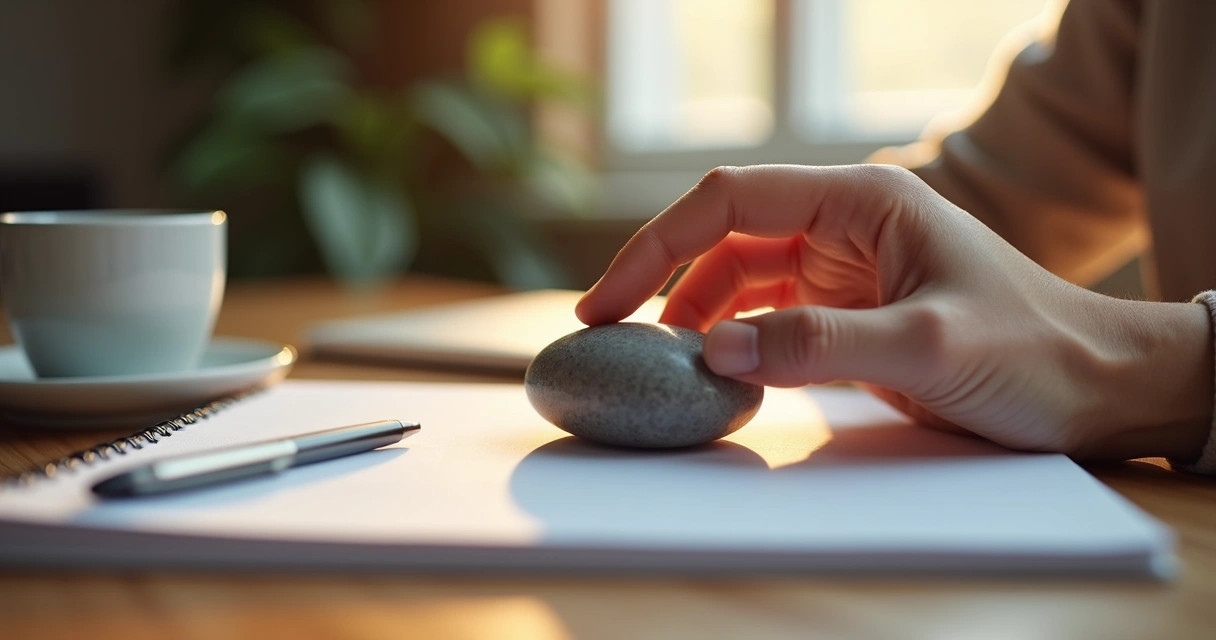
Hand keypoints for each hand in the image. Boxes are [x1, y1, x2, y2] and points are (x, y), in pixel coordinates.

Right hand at [576, 165, 1212, 459]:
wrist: (1095, 386)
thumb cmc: (1031, 351)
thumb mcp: (926, 347)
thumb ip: (817, 346)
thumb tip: (711, 351)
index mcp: (861, 201)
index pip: (729, 201)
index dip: (656, 245)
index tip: (607, 300)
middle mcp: (844, 224)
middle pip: (723, 239)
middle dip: (661, 284)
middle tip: (609, 337)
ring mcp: (845, 268)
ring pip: (739, 280)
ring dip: (695, 318)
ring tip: (658, 366)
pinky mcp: (849, 312)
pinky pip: (769, 318)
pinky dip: (733, 343)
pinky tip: (714, 375)